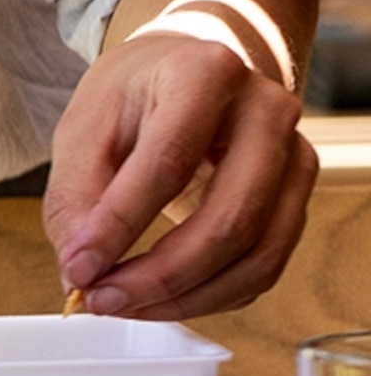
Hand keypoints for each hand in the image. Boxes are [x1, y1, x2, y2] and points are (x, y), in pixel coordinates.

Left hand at [45, 28, 313, 320]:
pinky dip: (211, 296)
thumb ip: (77, 197)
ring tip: (126, 303)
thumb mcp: (87, 127)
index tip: (80, 269)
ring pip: (256, 255)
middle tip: (103, 298)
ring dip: (187, 297)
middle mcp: (265, 111)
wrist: (187, 72)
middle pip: (230, 219)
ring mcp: (294, 155)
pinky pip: (264, 267)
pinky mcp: (297, 196)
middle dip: (160, 276)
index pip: (168, 163)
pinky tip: (163, 296)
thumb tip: (82, 273)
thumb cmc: (136, 95)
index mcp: (206, 73)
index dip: (121, 226)